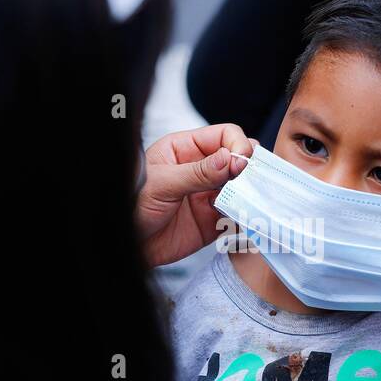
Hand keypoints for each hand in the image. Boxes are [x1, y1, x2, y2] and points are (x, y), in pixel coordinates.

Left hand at [136, 123, 255, 267]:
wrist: (128, 245)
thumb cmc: (134, 206)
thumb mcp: (163, 184)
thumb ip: (198, 172)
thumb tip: (231, 158)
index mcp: (185, 149)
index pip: (223, 135)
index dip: (237, 145)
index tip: (243, 163)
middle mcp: (201, 170)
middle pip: (238, 160)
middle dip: (249, 169)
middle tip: (251, 182)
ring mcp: (208, 195)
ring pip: (242, 188)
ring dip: (251, 193)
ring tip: (251, 202)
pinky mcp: (213, 221)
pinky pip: (238, 215)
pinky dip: (247, 216)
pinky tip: (247, 218)